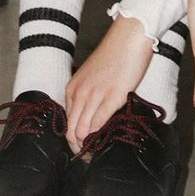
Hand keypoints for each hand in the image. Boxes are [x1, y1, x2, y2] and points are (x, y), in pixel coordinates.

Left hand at [64, 14, 153, 154]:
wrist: (128, 37)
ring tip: (99, 154)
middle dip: (80, 149)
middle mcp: (80, 94)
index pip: (66, 125)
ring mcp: (95, 96)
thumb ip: (89, 96)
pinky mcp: (112, 97)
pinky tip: (108, 143)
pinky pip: (98, 125)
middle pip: (71, 132)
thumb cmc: (114, 56)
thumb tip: (92, 118)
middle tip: (92, 157)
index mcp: (73, 89)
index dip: (74, 142)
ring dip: (90, 148)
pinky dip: (101, 138)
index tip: (85, 150)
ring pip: (82, 132)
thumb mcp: (92, 77)